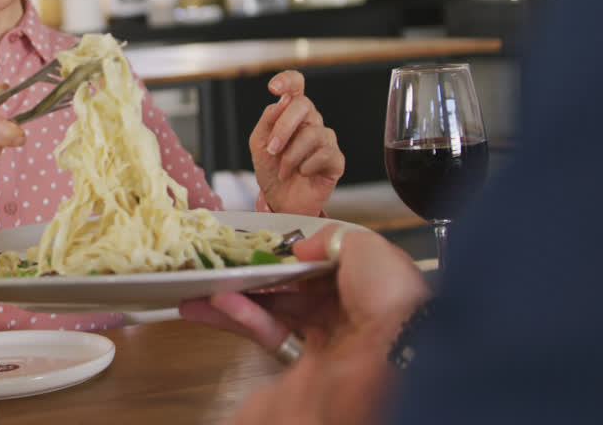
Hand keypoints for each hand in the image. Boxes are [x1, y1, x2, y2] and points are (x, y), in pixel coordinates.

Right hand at [180, 227, 427, 424]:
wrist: (396, 357)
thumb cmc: (391, 297)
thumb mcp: (366, 246)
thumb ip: (330, 237)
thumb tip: (300, 244)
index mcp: (367, 282)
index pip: (321, 264)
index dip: (290, 254)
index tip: (261, 244)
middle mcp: (347, 311)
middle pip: (292, 288)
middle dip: (256, 274)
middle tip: (225, 262)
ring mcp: (324, 339)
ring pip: (273, 311)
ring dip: (238, 295)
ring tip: (205, 282)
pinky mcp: (303, 363)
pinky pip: (267, 333)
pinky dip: (241, 316)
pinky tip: (217, 301)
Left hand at [249, 70, 344, 213]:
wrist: (280, 200)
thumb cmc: (271, 169)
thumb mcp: (259, 143)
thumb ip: (268, 120)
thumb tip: (281, 100)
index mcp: (292, 114)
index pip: (296, 85)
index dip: (288, 80)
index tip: (274, 88)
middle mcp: (311, 122)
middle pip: (304, 105)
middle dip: (283, 127)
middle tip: (272, 149)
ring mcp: (326, 140)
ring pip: (313, 133)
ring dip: (291, 155)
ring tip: (283, 169)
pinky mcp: (336, 159)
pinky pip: (325, 153)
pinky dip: (307, 166)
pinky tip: (303, 173)